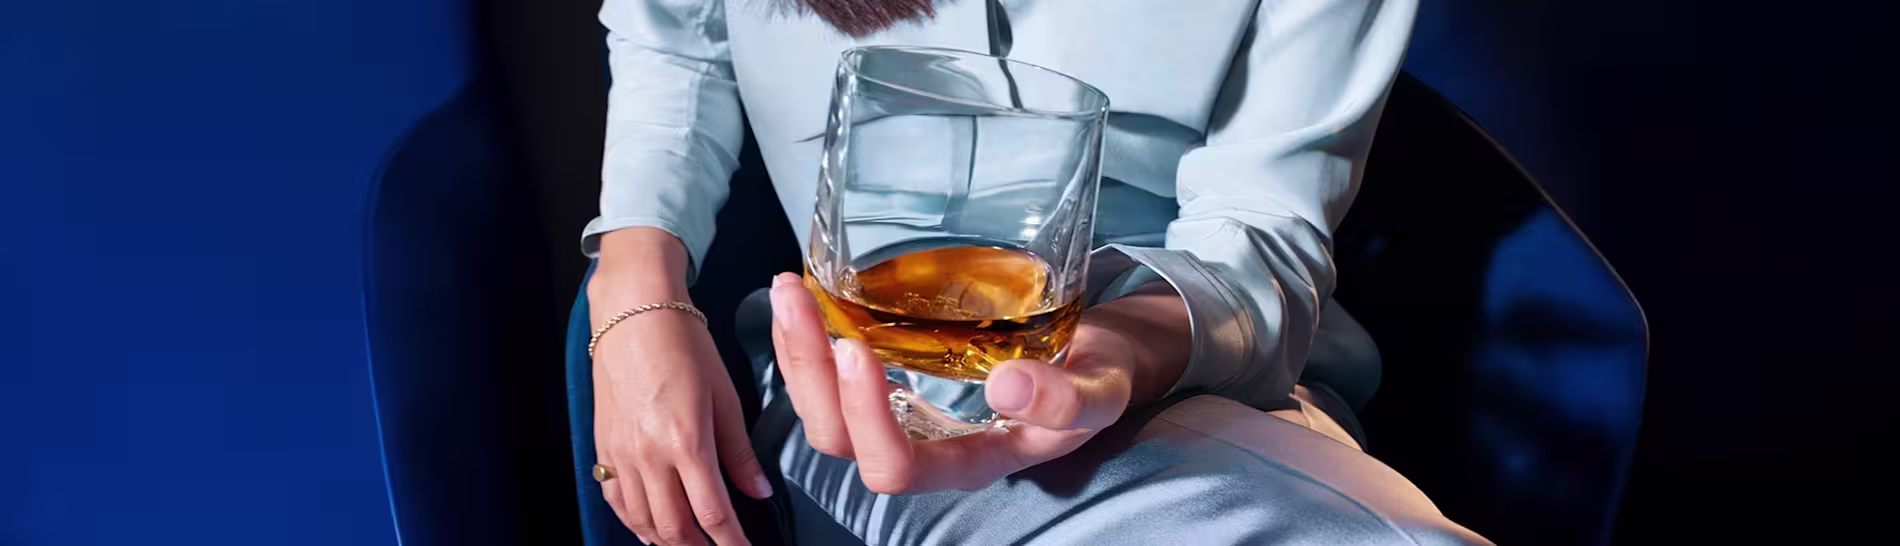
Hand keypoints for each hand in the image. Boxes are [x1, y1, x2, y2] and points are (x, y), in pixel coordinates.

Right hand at [589, 229, 771, 545]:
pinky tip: (650, 525)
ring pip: (642, 521)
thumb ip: (739, 452)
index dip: (732, 542)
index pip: (712, 514)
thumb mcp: (725, 396)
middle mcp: (649, 455)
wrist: (635, 313)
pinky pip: (615, 499)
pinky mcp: (603, 446)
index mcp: (686, 441)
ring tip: (689, 542)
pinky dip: (633, 521)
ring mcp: (621, 453)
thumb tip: (758, 490)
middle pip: (674, 528)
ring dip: (667, 540)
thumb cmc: (683, 344)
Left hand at [767, 272, 1160, 493]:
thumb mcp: (1099, 393)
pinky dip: (807, 339)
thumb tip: (1007, 387)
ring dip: (795, 352)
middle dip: (807, 371)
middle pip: (836, 438)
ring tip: (787, 288)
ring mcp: (899, 417)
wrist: (1092, 361)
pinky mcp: (890, 384)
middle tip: (796, 296)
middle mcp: (921, 448)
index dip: (865, 416)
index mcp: (966, 462)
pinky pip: (830, 378)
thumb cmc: (1096, 381)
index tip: (857, 348)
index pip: (895, 465)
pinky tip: (805, 295)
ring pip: (820, 409)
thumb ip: (1063, 399)